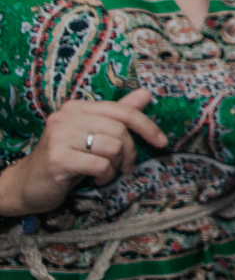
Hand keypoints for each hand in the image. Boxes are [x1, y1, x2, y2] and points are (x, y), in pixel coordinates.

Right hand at [0, 90, 165, 215]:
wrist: (27, 185)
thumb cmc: (66, 159)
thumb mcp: (92, 135)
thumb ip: (117, 115)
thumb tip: (146, 93)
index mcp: (76, 107)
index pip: (122, 111)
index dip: (147, 126)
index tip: (161, 142)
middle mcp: (66, 117)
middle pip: (120, 130)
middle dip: (129, 153)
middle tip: (125, 167)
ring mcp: (59, 136)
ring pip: (112, 147)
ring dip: (116, 166)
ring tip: (105, 173)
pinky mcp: (58, 158)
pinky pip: (100, 165)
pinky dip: (105, 176)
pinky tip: (96, 179)